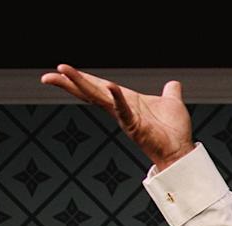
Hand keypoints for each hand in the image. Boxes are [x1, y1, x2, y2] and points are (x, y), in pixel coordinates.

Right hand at [40, 64, 193, 170]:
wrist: (182, 150)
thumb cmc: (174, 131)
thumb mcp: (171, 103)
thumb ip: (170, 92)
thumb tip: (173, 84)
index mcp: (126, 101)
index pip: (99, 86)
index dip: (81, 78)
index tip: (61, 70)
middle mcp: (120, 109)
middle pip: (90, 92)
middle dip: (70, 83)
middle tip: (49, 75)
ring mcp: (125, 118)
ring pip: (98, 98)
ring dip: (81, 83)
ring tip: (63, 71)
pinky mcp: (135, 126)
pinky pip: (124, 110)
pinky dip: (117, 98)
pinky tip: (109, 86)